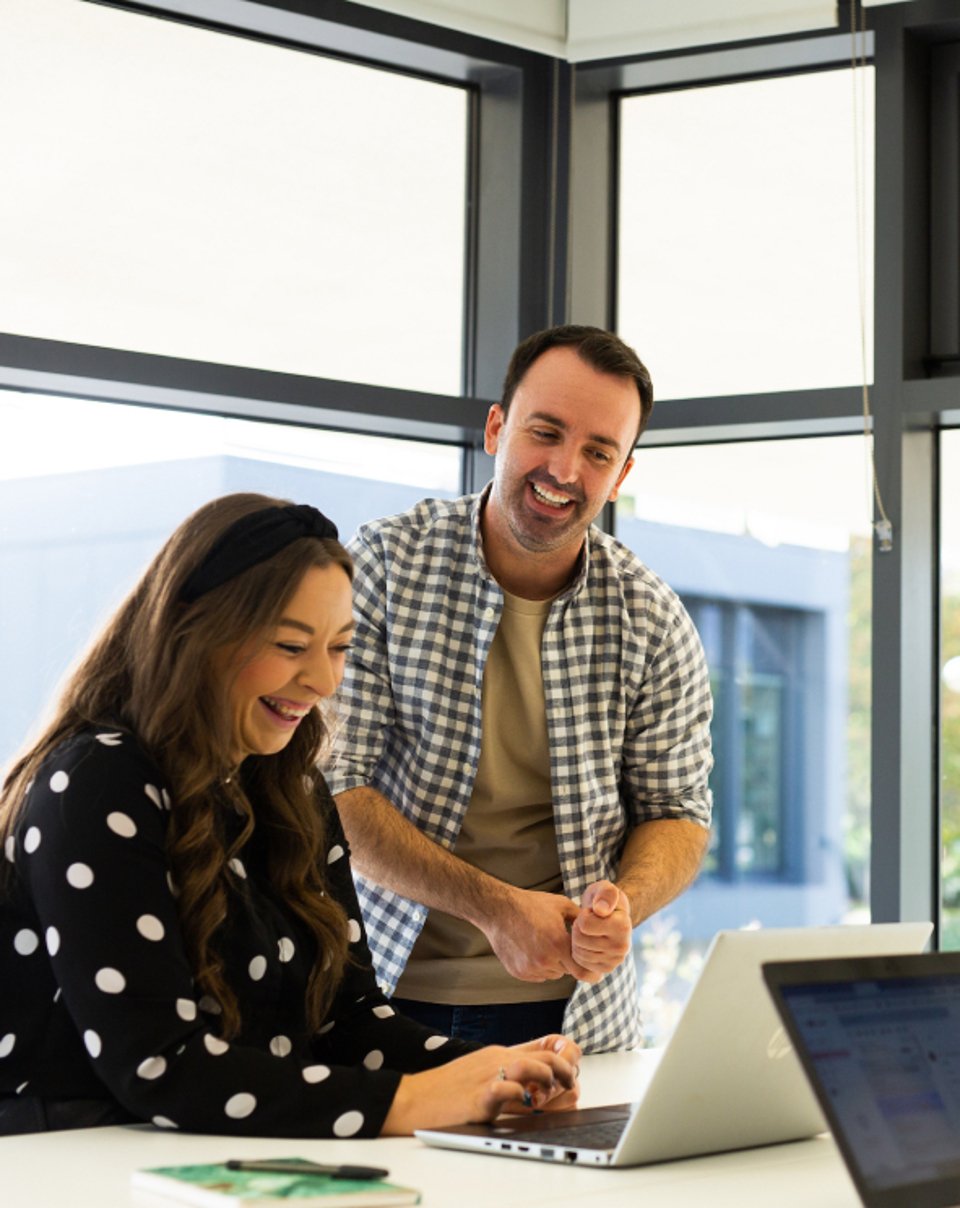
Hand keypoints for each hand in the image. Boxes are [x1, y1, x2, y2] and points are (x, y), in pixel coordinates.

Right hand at [380, 1036, 580, 1134]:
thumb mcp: (482, 1073)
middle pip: (545, 1056)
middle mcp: (497, 1060)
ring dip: (547, 1080)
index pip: (546, 1044)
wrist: (412, 1098)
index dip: (569, 1056)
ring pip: (529, 1066)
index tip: (575, 1073)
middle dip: (567, 1071)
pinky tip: (523, 1102)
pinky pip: (503, 1089)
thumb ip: (511, 1075)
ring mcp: (486, 1076)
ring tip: (549, 1094)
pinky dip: (519, 1094)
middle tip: (571, 1087)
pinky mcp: (476, 1096)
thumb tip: (547, 1087)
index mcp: (501, 1054)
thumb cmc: (447, 1091)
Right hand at [479, 886, 589, 981]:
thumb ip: (581, 920)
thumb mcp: (561, 905)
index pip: (583, 972)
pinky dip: (540, 966)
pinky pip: (539, 975)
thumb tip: (599, 928)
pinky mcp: (519, 973)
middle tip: (563, 945)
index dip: (591, 971)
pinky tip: (533, 947)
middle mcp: (544, 960)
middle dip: (570, 960)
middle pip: (568, 971)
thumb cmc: (531, 905)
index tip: (595, 969)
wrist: (498, 910)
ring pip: (553, 973)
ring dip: (555, 964)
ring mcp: (530, 969)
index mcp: (557, 944)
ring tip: (545, 942)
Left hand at [569, 880, 632, 980]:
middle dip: (578, 928)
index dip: (583, 915)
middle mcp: (623, 947)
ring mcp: (615, 961)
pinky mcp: (606, 969)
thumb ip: (605, 893)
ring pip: (578, 952)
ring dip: (577, 940)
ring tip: (589, 931)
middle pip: (579, 939)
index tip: (593, 912)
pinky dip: (579, 952)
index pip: (584, 924)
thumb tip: (601, 910)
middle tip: (589, 922)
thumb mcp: (604, 888)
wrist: (610, 916)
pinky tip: (588, 943)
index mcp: (624, 926)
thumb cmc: (604, 900)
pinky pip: (581, 964)